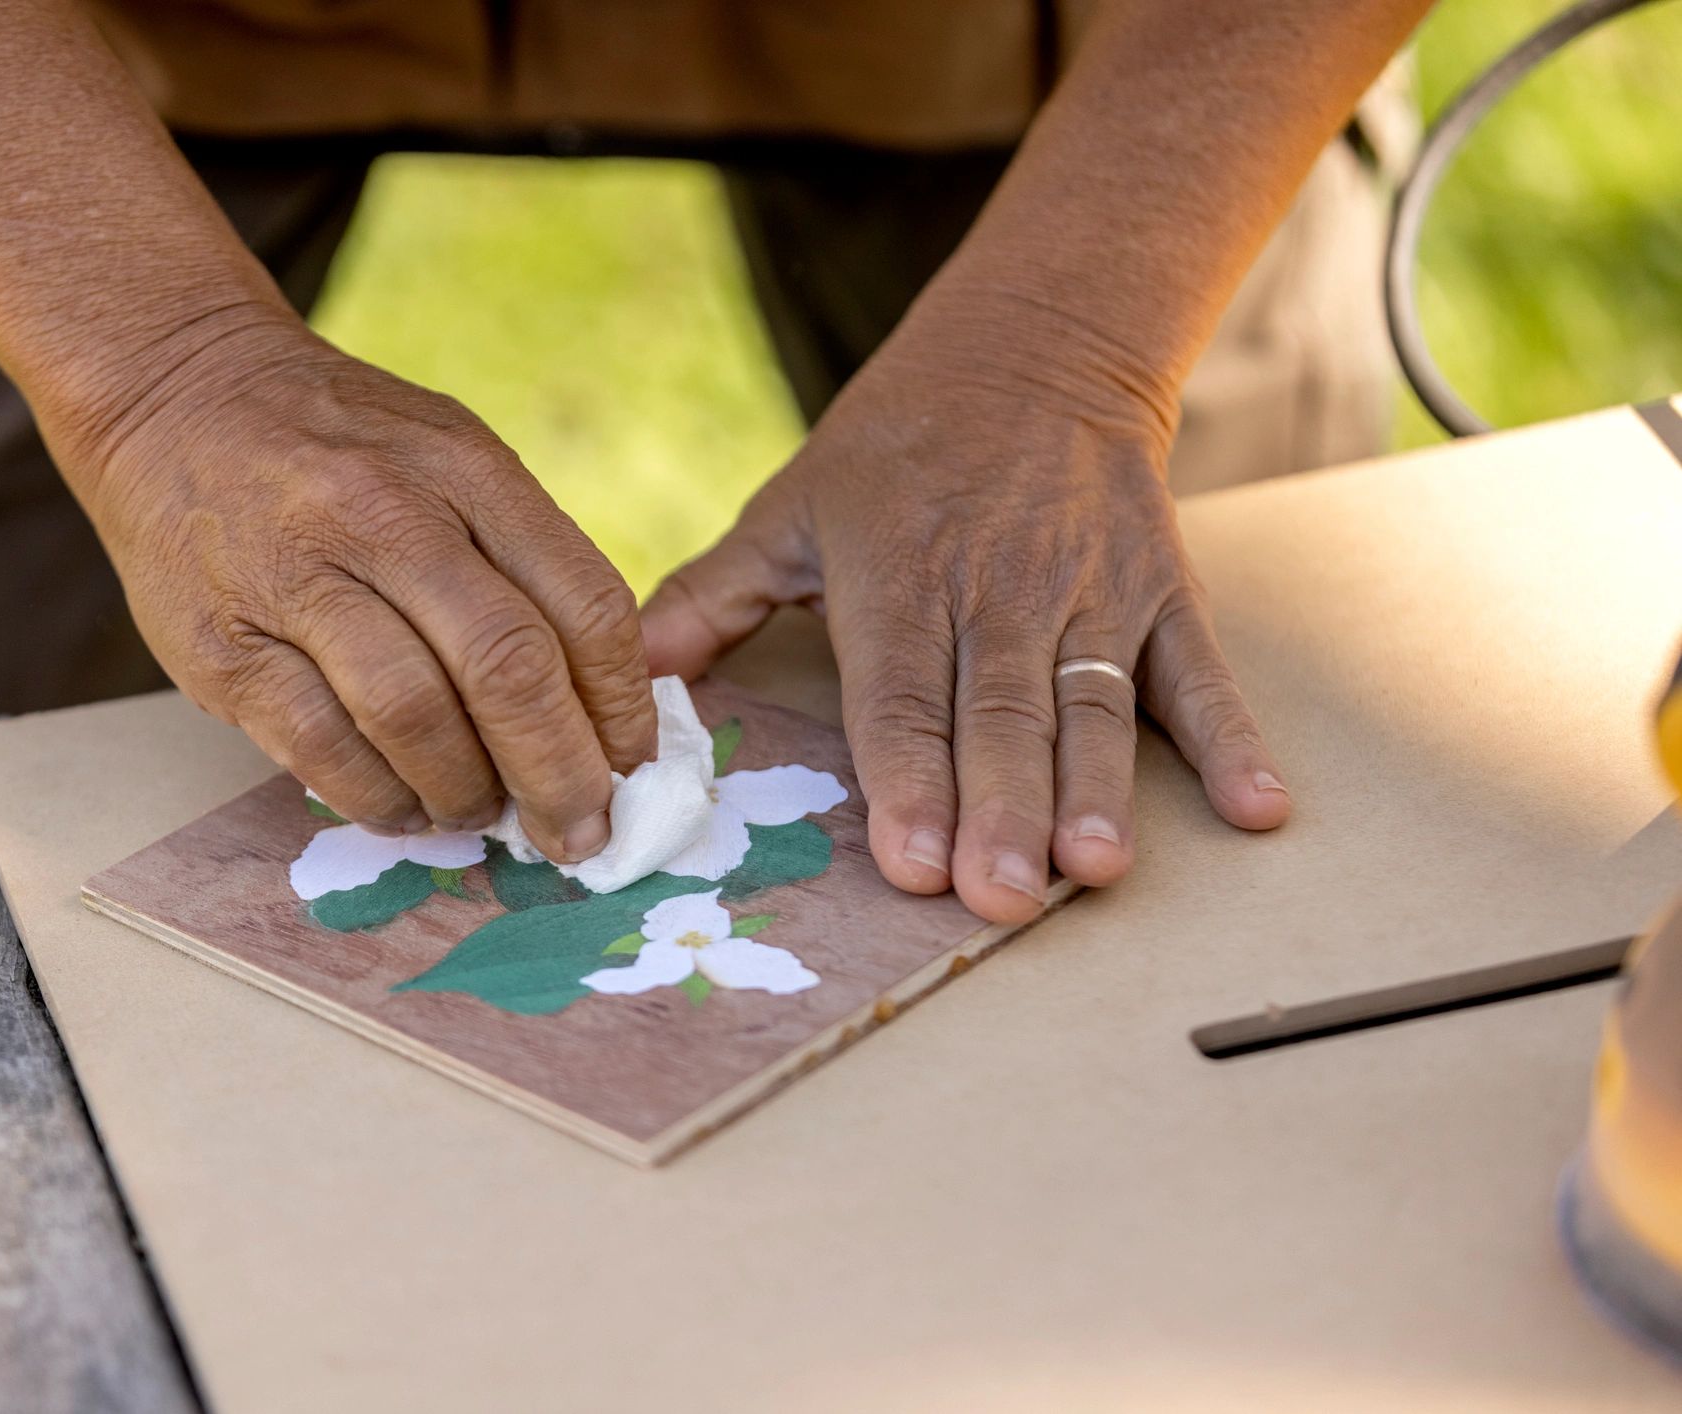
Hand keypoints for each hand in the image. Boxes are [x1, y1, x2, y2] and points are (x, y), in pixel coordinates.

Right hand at [60, 310, 656, 859]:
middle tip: (579, 834)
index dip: (622, 708)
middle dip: (560, 775)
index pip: (584, 603)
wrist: (172, 393)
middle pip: (507, 669)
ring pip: (415, 720)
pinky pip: (323, 752)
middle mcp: (383, 514)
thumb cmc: (341, 447)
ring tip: (481, 813)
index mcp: (464, 468)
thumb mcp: (451, 457)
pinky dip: (381, 800)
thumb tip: (604, 706)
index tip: (633, 766)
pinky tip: (406, 807)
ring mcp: (295, 579)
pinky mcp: (223, 648)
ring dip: (467, 794)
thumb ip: (526, 560)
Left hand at [640, 301, 1289, 921]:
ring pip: (1091, 704)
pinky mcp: (1161, 592)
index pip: (901, 692)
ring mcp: (1089, 592)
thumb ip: (714, 594)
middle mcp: (997, 588)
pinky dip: (1232, 740)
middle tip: (1002, 898)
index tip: (913, 863)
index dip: (908, 779)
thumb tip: (637, 674)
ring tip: (1096, 870)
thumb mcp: (791, 506)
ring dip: (1098, 790)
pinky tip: (1259, 809)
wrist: (1033, 346)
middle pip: (999, 715)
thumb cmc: (893, 447)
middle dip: (1001, 810)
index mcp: (899, 573)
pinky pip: (1199, 673)